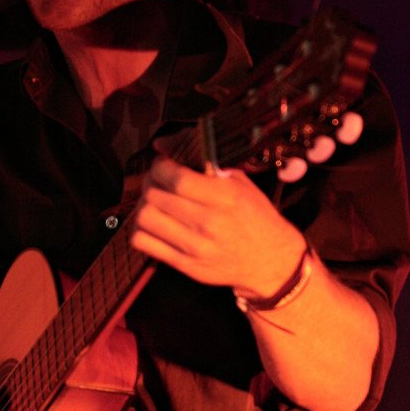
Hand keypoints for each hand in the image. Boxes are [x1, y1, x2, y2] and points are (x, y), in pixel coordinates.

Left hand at [132, 157, 305, 294]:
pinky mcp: (186, 265)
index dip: (160, 167)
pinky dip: (140, 230)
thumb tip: (164, 145)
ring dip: (143, 205)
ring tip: (154, 202)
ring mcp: (195, 247)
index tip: (163, 165)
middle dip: (150, 183)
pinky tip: (153, 224)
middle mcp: (208, 222)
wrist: (270, 260)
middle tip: (156, 181)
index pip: (176, 178)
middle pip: (154, 196)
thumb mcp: (239, 183)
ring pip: (144, 219)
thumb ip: (205, 164)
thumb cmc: (255, 217)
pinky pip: (144, 244)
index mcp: (224, 197)